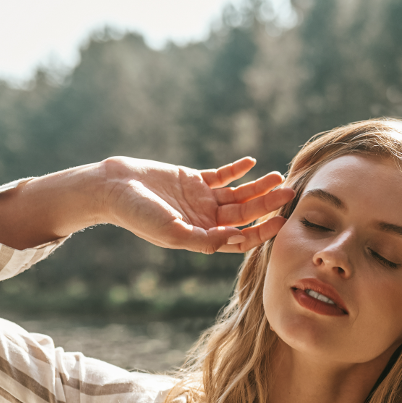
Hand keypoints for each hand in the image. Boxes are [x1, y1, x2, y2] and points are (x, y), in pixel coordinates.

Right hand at [101, 156, 293, 253]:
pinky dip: (237, 170)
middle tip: (288, 192)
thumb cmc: (138, 214)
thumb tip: (236, 240)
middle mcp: (206, 220)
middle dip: (267, 204)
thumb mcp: (171, 232)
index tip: (281, 221)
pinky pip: (222, 175)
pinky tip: (251, 163)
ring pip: (238, 194)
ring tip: (276, 176)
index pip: (241, 238)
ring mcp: (201, 199)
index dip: (262, 231)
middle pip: (245, 214)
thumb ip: (204, 240)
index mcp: (203, 237)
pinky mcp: (194, 180)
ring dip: (258, 186)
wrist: (113, 187)